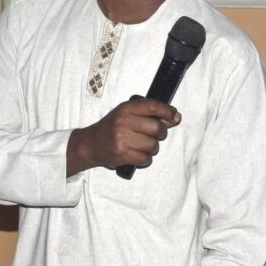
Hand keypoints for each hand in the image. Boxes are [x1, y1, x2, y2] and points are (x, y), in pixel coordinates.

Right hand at [66, 98, 180, 175]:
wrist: (90, 144)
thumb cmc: (112, 128)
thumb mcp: (127, 114)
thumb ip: (149, 114)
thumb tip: (175, 117)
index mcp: (126, 109)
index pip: (152, 106)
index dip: (167, 111)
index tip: (175, 116)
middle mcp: (123, 122)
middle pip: (157, 128)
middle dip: (161, 133)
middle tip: (156, 135)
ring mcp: (121, 139)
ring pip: (153, 145)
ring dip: (152, 148)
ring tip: (143, 146)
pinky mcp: (121, 155)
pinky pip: (146, 158)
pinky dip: (145, 158)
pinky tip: (137, 154)